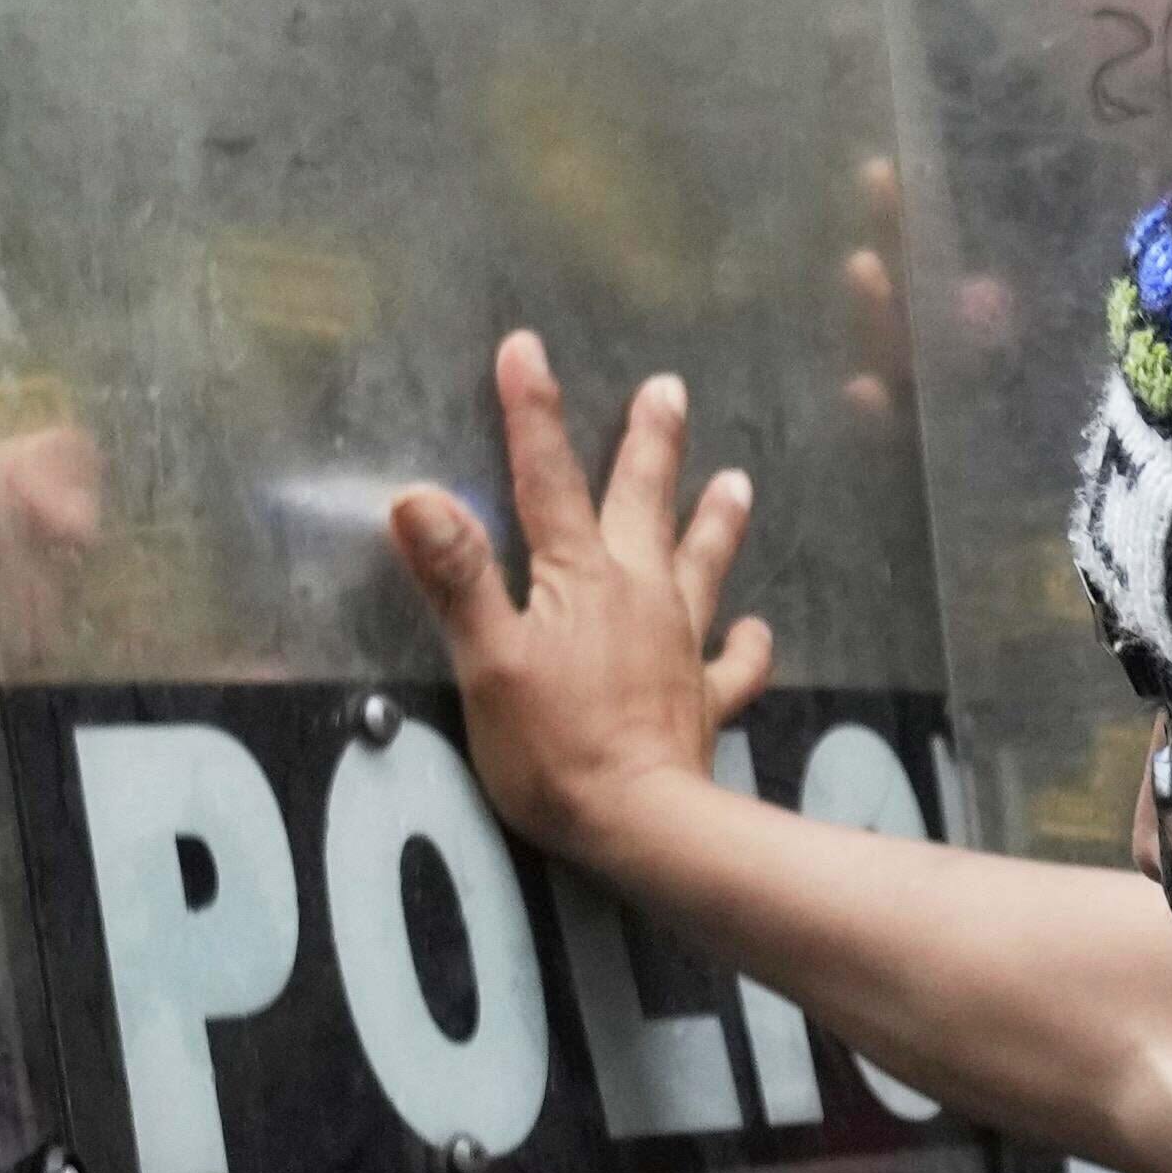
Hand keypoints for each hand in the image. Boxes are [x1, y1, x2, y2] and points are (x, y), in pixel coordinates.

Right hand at [392, 330, 764, 874]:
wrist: (642, 824)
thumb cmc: (554, 749)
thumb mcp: (487, 661)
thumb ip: (457, 577)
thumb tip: (415, 496)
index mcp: (580, 578)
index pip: (547, 477)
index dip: (533, 411)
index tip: (526, 348)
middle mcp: (640, 595)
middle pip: (643, 501)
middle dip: (651, 441)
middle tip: (669, 388)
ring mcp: (678, 645)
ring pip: (703, 565)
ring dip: (716, 521)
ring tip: (738, 481)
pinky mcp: (702, 699)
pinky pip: (734, 664)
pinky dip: (747, 645)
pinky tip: (756, 630)